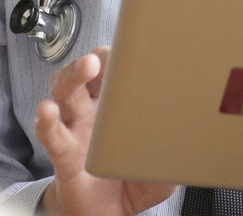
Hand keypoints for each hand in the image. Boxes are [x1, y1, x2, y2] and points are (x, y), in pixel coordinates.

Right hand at [32, 47, 176, 215]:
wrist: (109, 213)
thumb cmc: (132, 179)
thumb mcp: (164, 159)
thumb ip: (176, 143)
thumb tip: (195, 130)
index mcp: (116, 105)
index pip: (114, 69)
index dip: (119, 55)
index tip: (131, 44)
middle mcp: (93, 111)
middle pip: (86, 73)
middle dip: (95, 58)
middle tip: (104, 55)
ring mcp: (76, 129)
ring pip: (65, 92)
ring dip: (72, 76)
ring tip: (85, 68)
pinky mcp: (64, 155)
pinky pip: (51, 134)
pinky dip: (47, 121)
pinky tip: (48, 111)